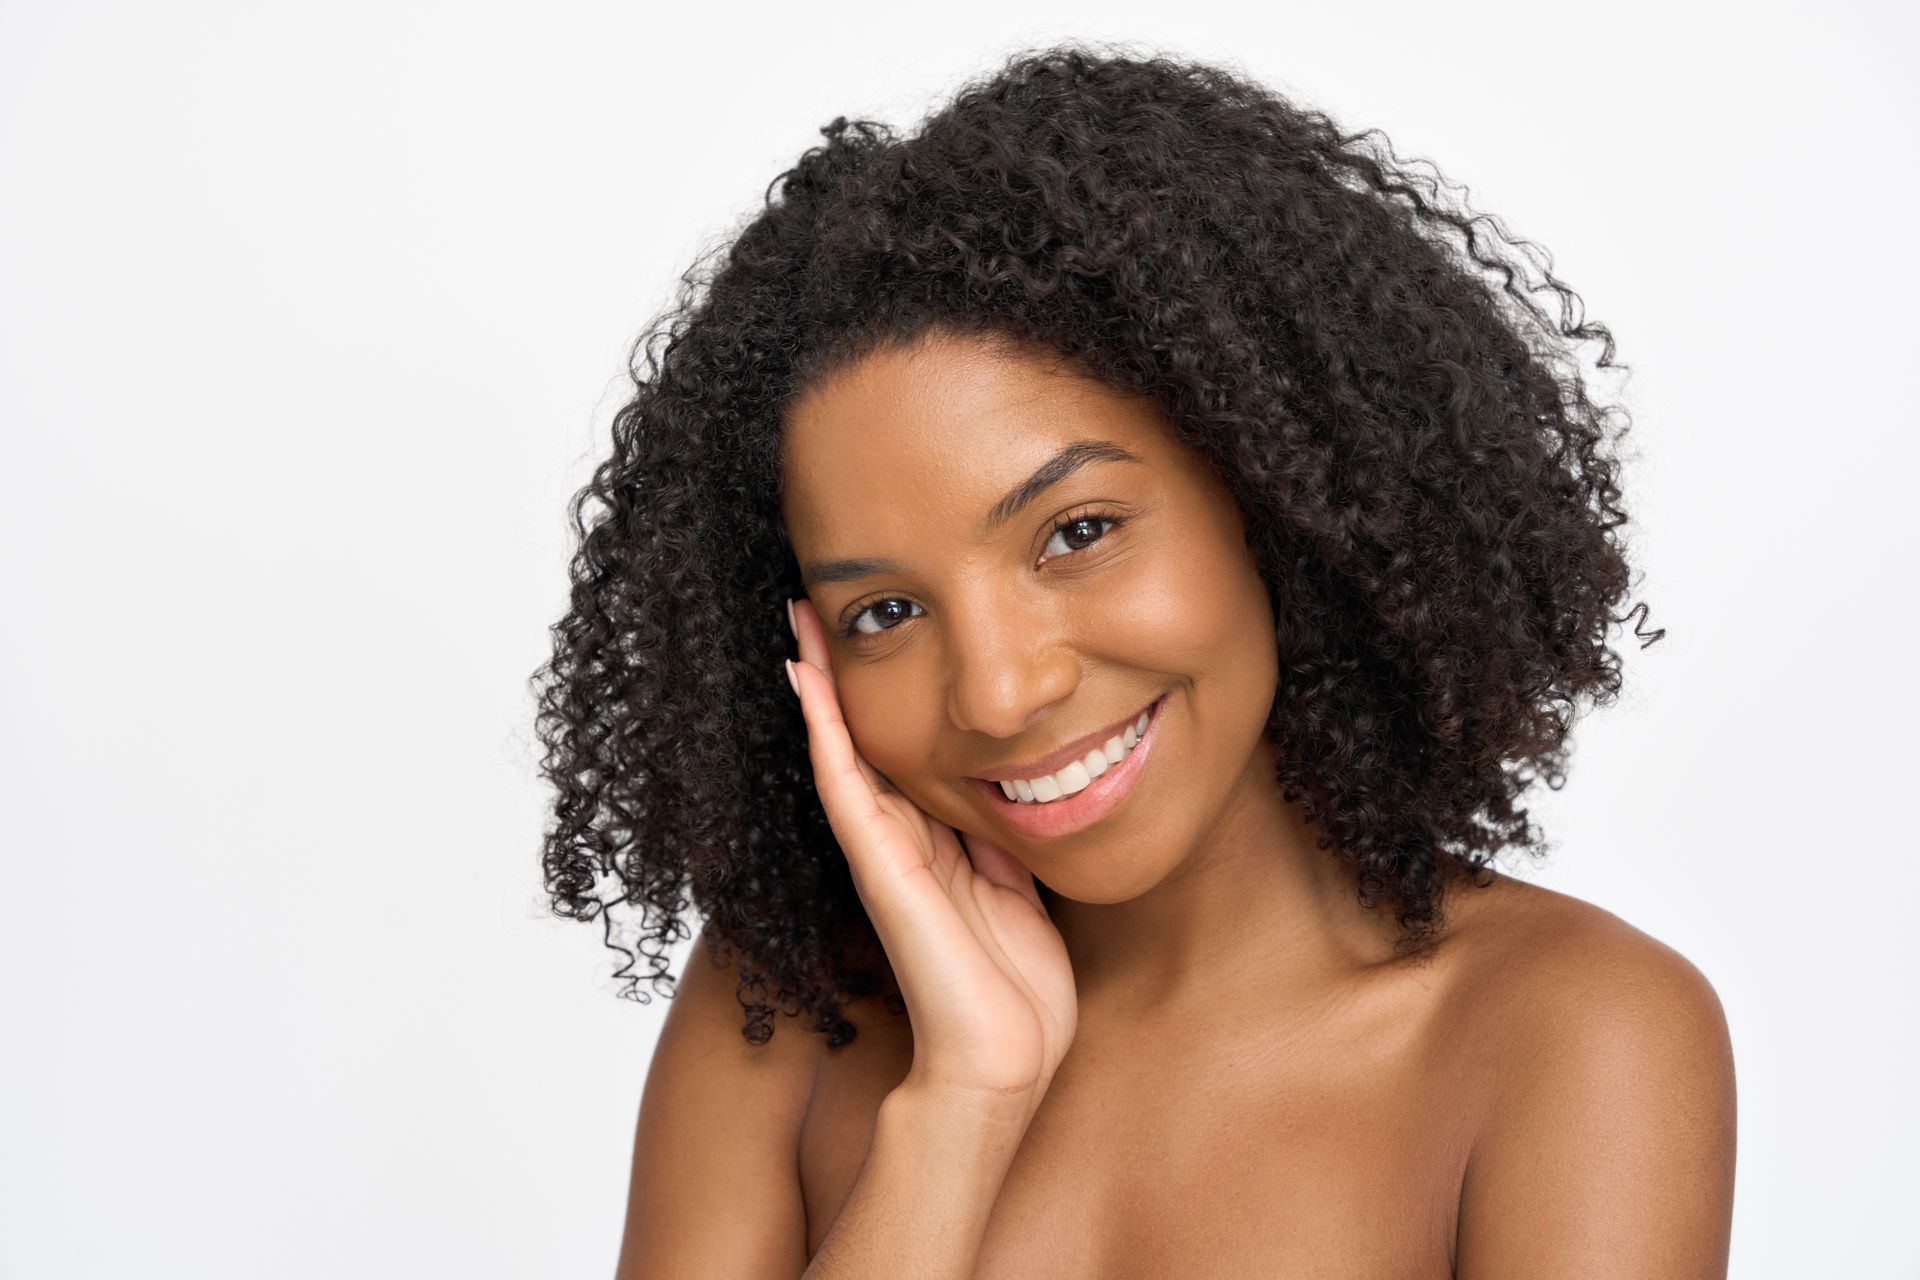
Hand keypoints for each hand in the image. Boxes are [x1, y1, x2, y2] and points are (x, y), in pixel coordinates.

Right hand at [785, 596, 1077, 1105]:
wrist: (1005, 1058)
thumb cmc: (1019, 992)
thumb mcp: (1022, 890)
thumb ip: (1006, 843)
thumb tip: (1018, 788)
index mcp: (937, 844)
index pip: (903, 750)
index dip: (886, 693)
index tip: (881, 631)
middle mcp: (901, 840)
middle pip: (862, 736)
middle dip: (842, 670)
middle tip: (818, 599)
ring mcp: (882, 851)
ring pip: (841, 746)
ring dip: (819, 680)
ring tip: (799, 616)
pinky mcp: (878, 864)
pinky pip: (842, 780)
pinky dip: (821, 725)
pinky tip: (803, 674)